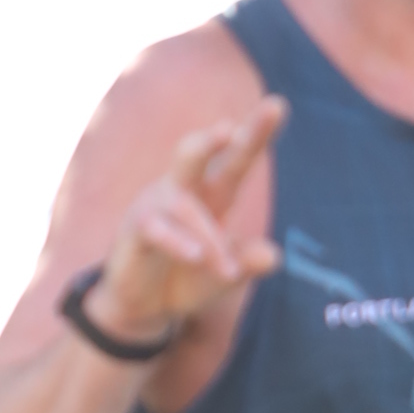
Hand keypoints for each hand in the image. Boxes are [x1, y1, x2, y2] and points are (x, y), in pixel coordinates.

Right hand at [88, 97, 287, 347]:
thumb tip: (273, 256)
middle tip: (232, 129)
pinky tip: (196, 256)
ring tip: (228, 271)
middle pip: (196, 154)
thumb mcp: (226, 277)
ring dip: (211, 241)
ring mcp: (156, 205)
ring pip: (185, 207)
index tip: (278, 104)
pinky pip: (157, 228)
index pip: (237, 159)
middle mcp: (183, 189)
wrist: (144, 307)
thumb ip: (247, 263)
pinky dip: (178, 242)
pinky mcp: (135, 228)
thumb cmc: (189, 279)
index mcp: (213, 194)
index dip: (256, 133)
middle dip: (214, 140)